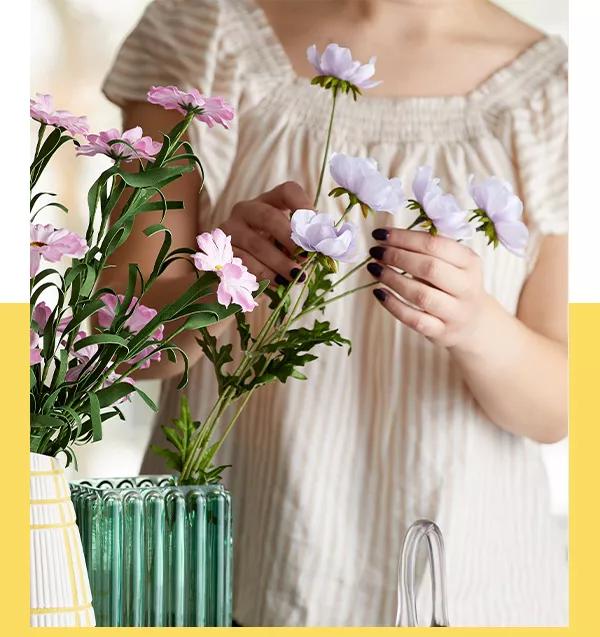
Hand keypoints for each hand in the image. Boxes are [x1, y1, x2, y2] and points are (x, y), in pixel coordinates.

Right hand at [220, 181, 311, 285]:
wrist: (231, 280)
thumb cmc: (268, 259)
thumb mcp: (287, 248)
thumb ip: (303, 245)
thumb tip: (323, 249)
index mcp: (268, 202)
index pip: (288, 191)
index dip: (305, 206)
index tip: (317, 229)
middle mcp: (246, 210)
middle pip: (269, 216)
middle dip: (291, 239)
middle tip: (307, 257)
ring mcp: (230, 229)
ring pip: (257, 243)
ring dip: (280, 262)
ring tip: (296, 276)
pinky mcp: (221, 252)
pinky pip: (244, 262)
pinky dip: (264, 274)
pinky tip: (277, 283)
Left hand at [367, 228, 493, 349]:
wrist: (473, 323)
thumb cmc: (454, 285)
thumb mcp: (453, 264)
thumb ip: (429, 250)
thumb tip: (389, 237)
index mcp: (470, 262)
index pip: (435, 244)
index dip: (405, 238)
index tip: (381, 234)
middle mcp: (466, 287)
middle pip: (429, 268)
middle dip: (397, 257)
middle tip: (376, 251)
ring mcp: (455, 312)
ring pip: (421, 295)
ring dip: (392, 279)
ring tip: (374, 268)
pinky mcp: (441, 332)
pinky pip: (414, 319)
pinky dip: (393, 305)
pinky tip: (378, 292)